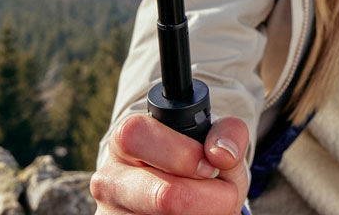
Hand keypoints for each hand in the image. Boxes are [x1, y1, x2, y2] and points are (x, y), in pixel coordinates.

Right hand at [91, 113, 249, 214]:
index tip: (209, 167)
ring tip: (208, 206)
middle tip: (224, 194)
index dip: (183, 154)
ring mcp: (112, 214)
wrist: (190, 196)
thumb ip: (227, 132)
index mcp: (127, 137)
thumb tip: (221, 153)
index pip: (139, 138)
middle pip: (162, 195)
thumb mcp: (215, 139)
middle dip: (206, 197)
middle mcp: (110, 179)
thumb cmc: (200, 159)